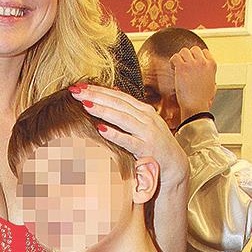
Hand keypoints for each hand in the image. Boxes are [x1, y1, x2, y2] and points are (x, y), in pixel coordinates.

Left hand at [69, 84, 188, 185]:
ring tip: (85, 104)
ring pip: (122, 118)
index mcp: (144, 110)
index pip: (118, 95)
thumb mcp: (143, 123)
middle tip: (75, 91)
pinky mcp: (147, 149)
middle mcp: (146, 118)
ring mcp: (148, 132)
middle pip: (118, 103)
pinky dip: (114, 134)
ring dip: (103, 110)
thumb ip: (129, 109)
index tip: (80, 85)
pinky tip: (100, 129)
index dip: (99, 89)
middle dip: (96, 95)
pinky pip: (128, 140)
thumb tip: (112, 90)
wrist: (175, 165)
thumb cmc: (155, 144)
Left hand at [170, 46, 216, 121]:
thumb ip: (211, 79)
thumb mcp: (213, 87)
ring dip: (180, 58)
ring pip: (184, 51)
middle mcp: (203, 62)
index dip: (197, 56)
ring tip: (178, 67)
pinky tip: (173, 68)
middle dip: (188, 56)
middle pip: (193, 49)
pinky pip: (175, 57)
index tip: (193, 63)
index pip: (204, 51)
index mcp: (212, 65)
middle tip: (184, 65)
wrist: (196, 106)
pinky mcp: (182, 67)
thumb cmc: (203, 100)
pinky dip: (172, 61)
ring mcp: (192, 64)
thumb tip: (212, 81)